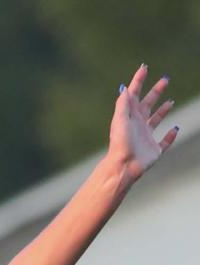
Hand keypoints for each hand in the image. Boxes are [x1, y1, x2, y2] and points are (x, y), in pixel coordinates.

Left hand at [109, 64, 177, 180]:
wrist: (124, 165)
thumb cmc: (120, 142)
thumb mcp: (120, 120)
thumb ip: (123, 104)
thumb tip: (124, 87)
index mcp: (130, 116)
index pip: (134, 94)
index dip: (138, 81)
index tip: (144, 68)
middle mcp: (138, 124)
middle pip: (148, 104)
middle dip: (156, 91)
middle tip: (165, 79)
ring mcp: (146, 137)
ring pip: (156, 120)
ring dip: (163, 110)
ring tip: (171, 101)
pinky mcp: (154, 149)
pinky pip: (165, 141)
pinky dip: (171, 135)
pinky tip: (175, 129)